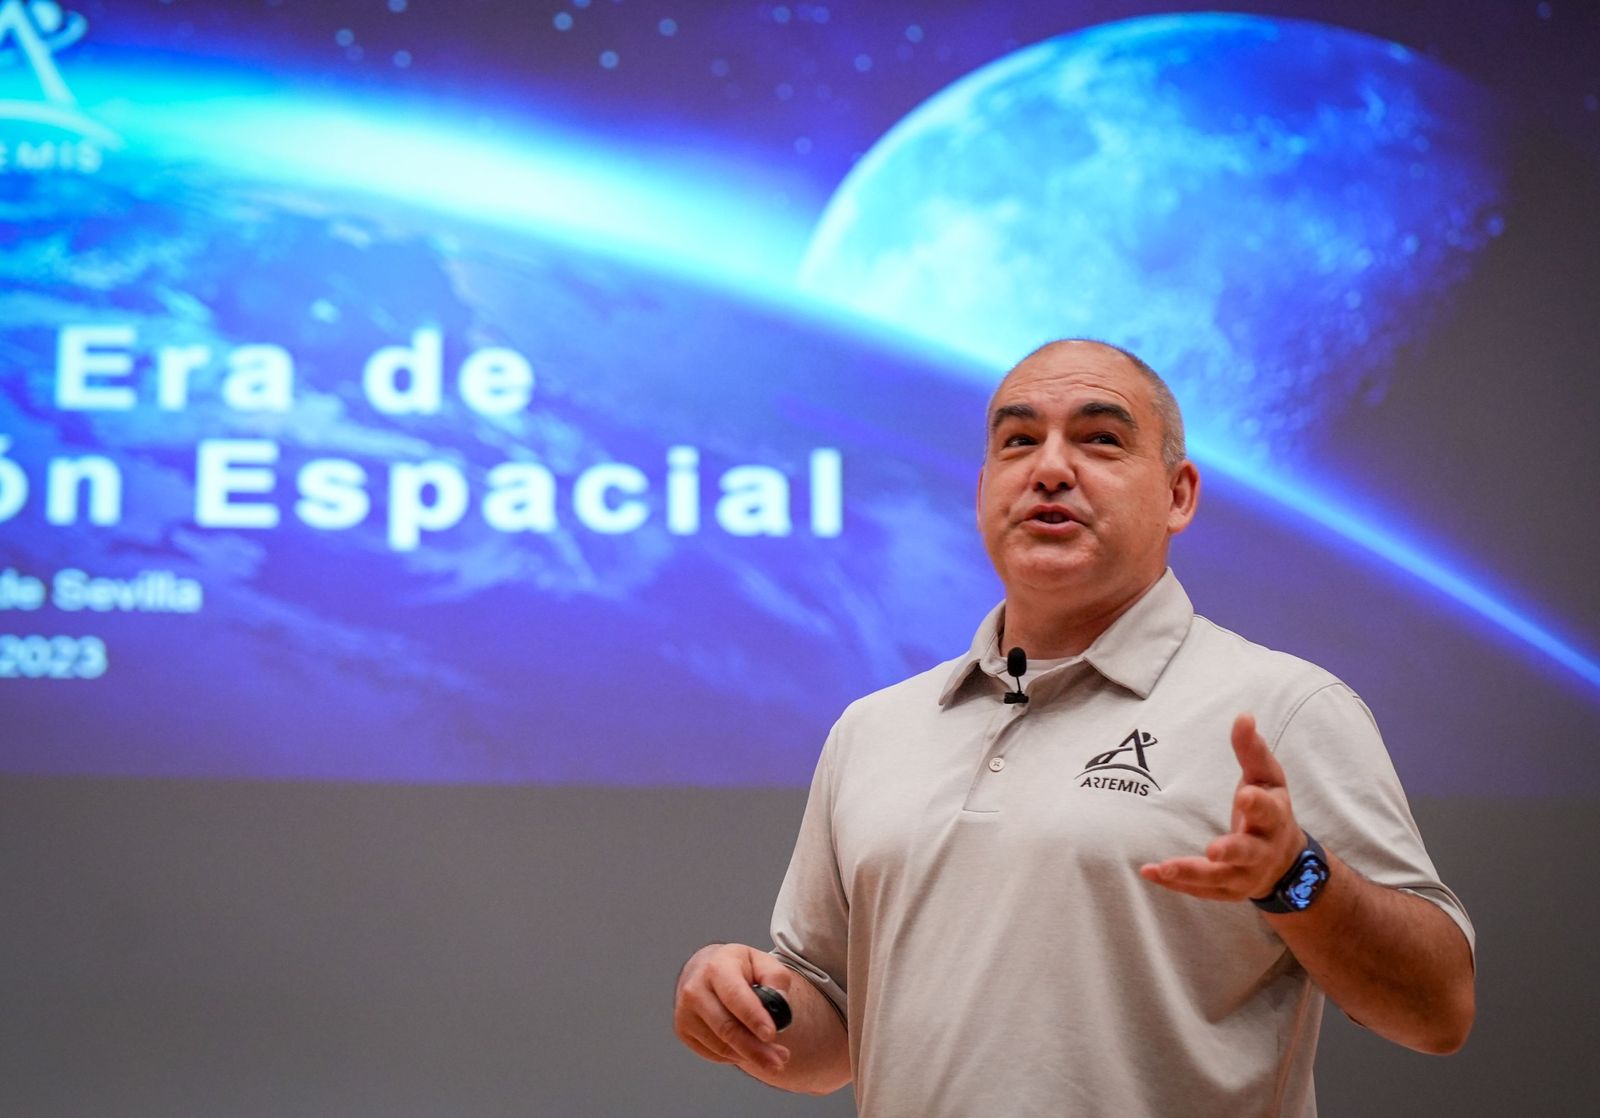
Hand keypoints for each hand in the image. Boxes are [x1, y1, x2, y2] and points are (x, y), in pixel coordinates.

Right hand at [673, 943, 793, 1073]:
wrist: (706, 970)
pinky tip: (748, 1049)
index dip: (753, 1017)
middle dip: (755, 1048)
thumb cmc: (740, 969)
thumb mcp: (762, 963)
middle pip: (726, 1027)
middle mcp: (694, 988)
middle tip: (779, 1062)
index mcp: (716, 966)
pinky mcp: (683, 1030)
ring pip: (721, 1045)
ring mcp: (685, 1011)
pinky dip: (735, 1056)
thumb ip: (776, 979)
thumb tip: (779, 1001)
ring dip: (749, 1056)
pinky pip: (713, 1053)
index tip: (770, 1034)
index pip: (734, 996)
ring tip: (772, 1057)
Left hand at [1139, 713, 1304, 901]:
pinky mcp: (1225, 891)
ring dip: (1192, 872)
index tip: (1245, 795)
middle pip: (1248, 852)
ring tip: (1164, 866)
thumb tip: (1244, 716)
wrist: (1283, 862)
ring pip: (1219, 878)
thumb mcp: (1266, 779)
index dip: (1257, 805)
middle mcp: (1262, 850)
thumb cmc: (1269, 810)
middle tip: (1214, 850)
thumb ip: (1252, 751)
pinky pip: (1199, 890)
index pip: (1268, 811)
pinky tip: (1150, 872)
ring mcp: (1244, 875)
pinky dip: (1175, 883)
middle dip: (1232, 850)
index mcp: (1274, 819)